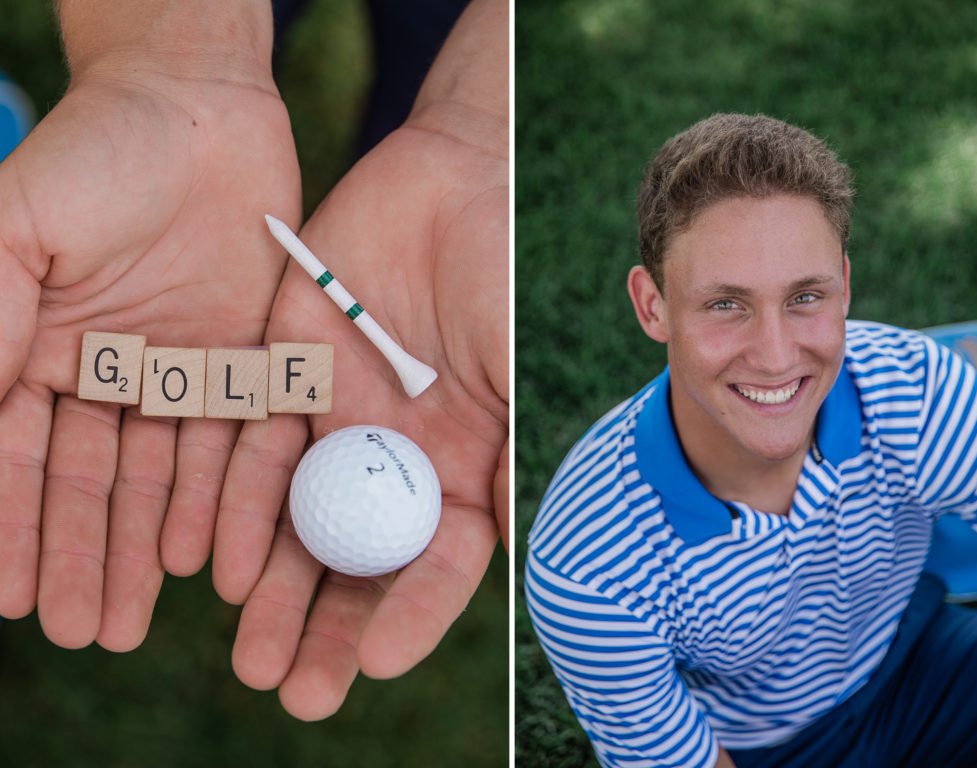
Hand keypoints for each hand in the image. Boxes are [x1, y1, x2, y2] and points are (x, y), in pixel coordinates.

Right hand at [0, 46, 300, 649]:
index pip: (18, 455)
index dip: (14, 527)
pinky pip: (229, 443)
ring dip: (145, 548)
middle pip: (90, 482)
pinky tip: (203, 556)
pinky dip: (215, 499)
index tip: (11, 598)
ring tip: (134, 617)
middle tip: (87, 631)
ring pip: (158, 477)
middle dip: (83, 557)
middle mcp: (107, 372)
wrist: (199, 112)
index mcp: (40, 347)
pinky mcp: (245, 362)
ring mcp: (179, 371)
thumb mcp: (12, 231)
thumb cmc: (94, 157)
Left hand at [211, 105, 507, 718]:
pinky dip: (241, 508)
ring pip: (299, 521)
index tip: (372, 663)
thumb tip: (504, 561)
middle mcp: (391, 456)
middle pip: (358, 559)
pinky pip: (253, 451)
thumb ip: (503, 464)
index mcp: (455, 465)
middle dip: (327, 625)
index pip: (432, 562)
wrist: (452, 176)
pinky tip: (225, 565)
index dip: (408, 615)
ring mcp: (335, 419)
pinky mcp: (285, 373)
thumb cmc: (502, 272)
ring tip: (252, 653)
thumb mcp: (516, 375)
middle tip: (292, 689)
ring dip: (275, 590)